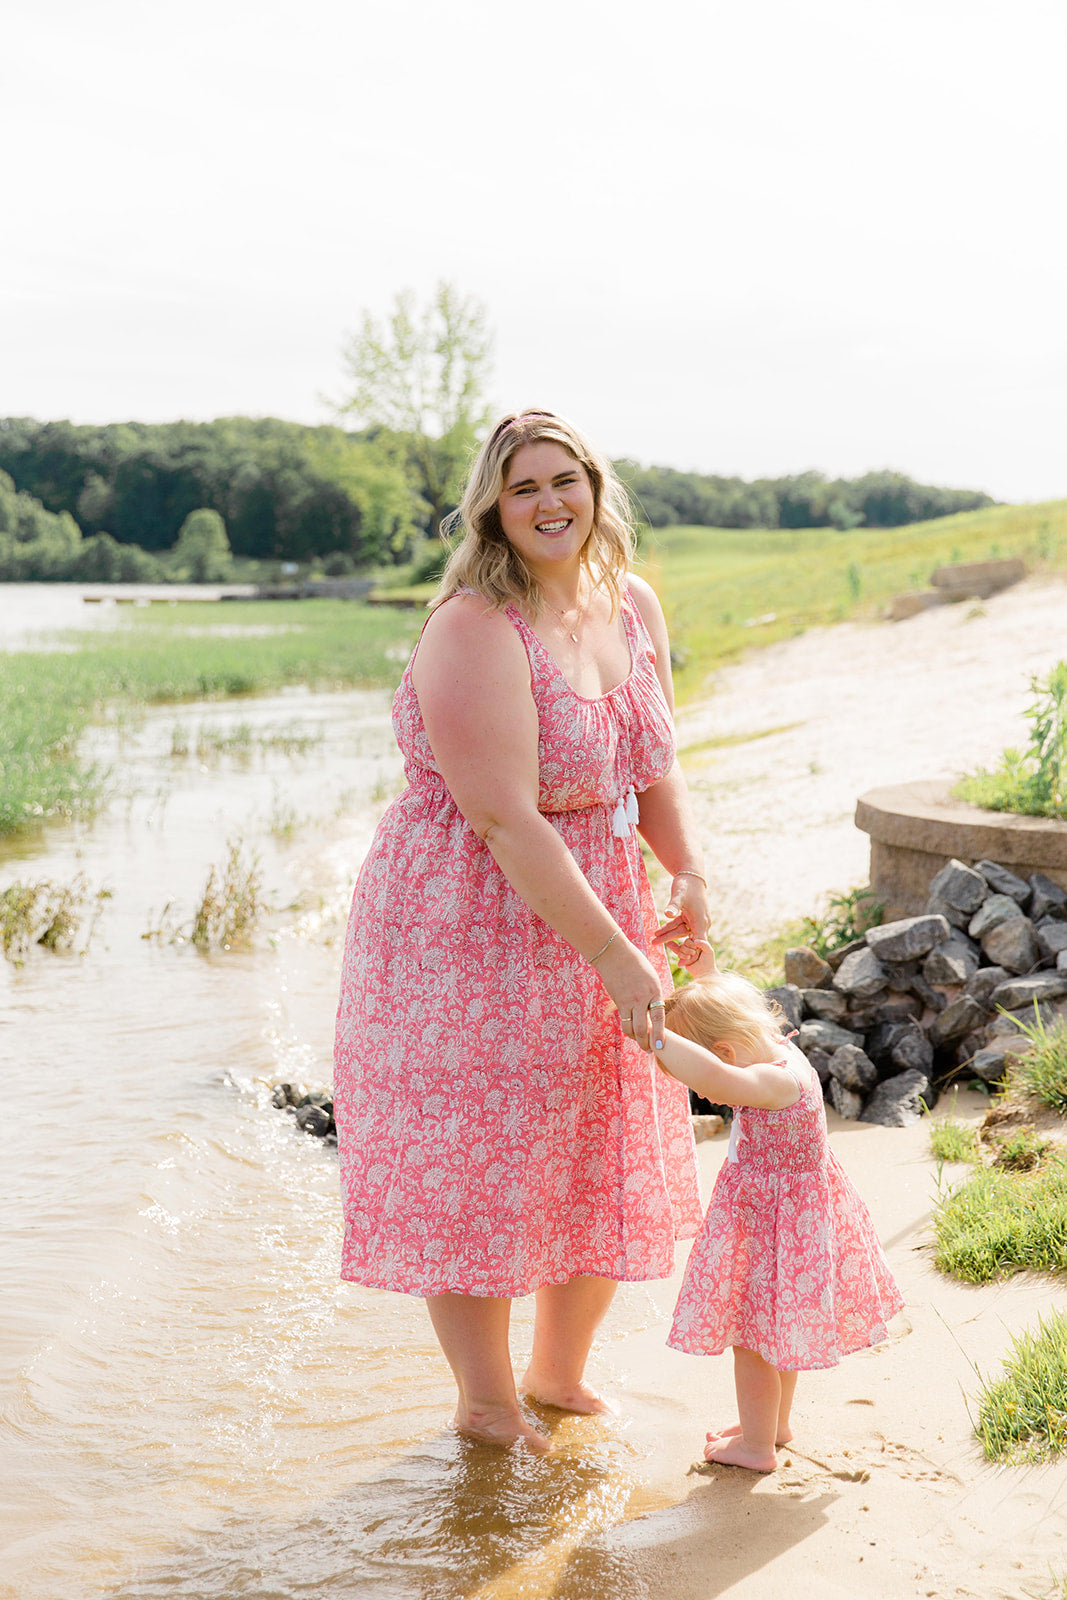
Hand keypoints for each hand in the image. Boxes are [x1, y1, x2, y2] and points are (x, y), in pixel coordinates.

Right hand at [593, 936, 666, 1052]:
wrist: (616, 955)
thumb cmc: (637, 966)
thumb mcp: (652, 979)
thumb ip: (654, 997)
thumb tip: (654, 1015)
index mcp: (655, 991)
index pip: (659, 1017)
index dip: (659, 1034)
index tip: (660, 1046)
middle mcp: (642, 997)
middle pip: (643, 1028)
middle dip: (646, 1042)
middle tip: (649, 1050)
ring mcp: (629, 1000)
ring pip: (631, 1028)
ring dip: (635, 1038)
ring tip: (640, 1042)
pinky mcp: (618, 1001)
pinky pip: (623, 1021)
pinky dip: (627, 1028)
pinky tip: (631, 1030)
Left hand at [652, 872, 710, 951]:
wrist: (690, 876)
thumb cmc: (686, 886)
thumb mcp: (679, 896)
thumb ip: (673, 906)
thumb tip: (667, 914)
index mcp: (701, 921)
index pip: (698, 942)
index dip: (690, 953)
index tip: (681, 963)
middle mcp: (701, 922)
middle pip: (686, 938)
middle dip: (671, 943)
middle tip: (656, 947)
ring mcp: (695, 920)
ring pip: (681, 932)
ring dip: (667, 935)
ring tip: (652, 940)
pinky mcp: (690, 916)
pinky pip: (679, 925)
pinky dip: (669, 928)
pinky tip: (658, 931)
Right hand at [672, 937, 718, 978]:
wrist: (704, 972)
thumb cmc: (708, 961)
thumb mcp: (709, 950)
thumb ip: (703, 943)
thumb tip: (694, 940)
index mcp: (698, 944)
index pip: (692, 937)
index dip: (691, 939)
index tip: (694, 943)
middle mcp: (692, 947)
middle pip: (686, 941)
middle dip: (689, 946)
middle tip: (694, 952)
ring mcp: (687, 952)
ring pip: (681, 947)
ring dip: (686, 951)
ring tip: (692, 957)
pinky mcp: (683, 958)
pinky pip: (679, 954)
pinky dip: (683, 956)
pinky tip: (688, 958)